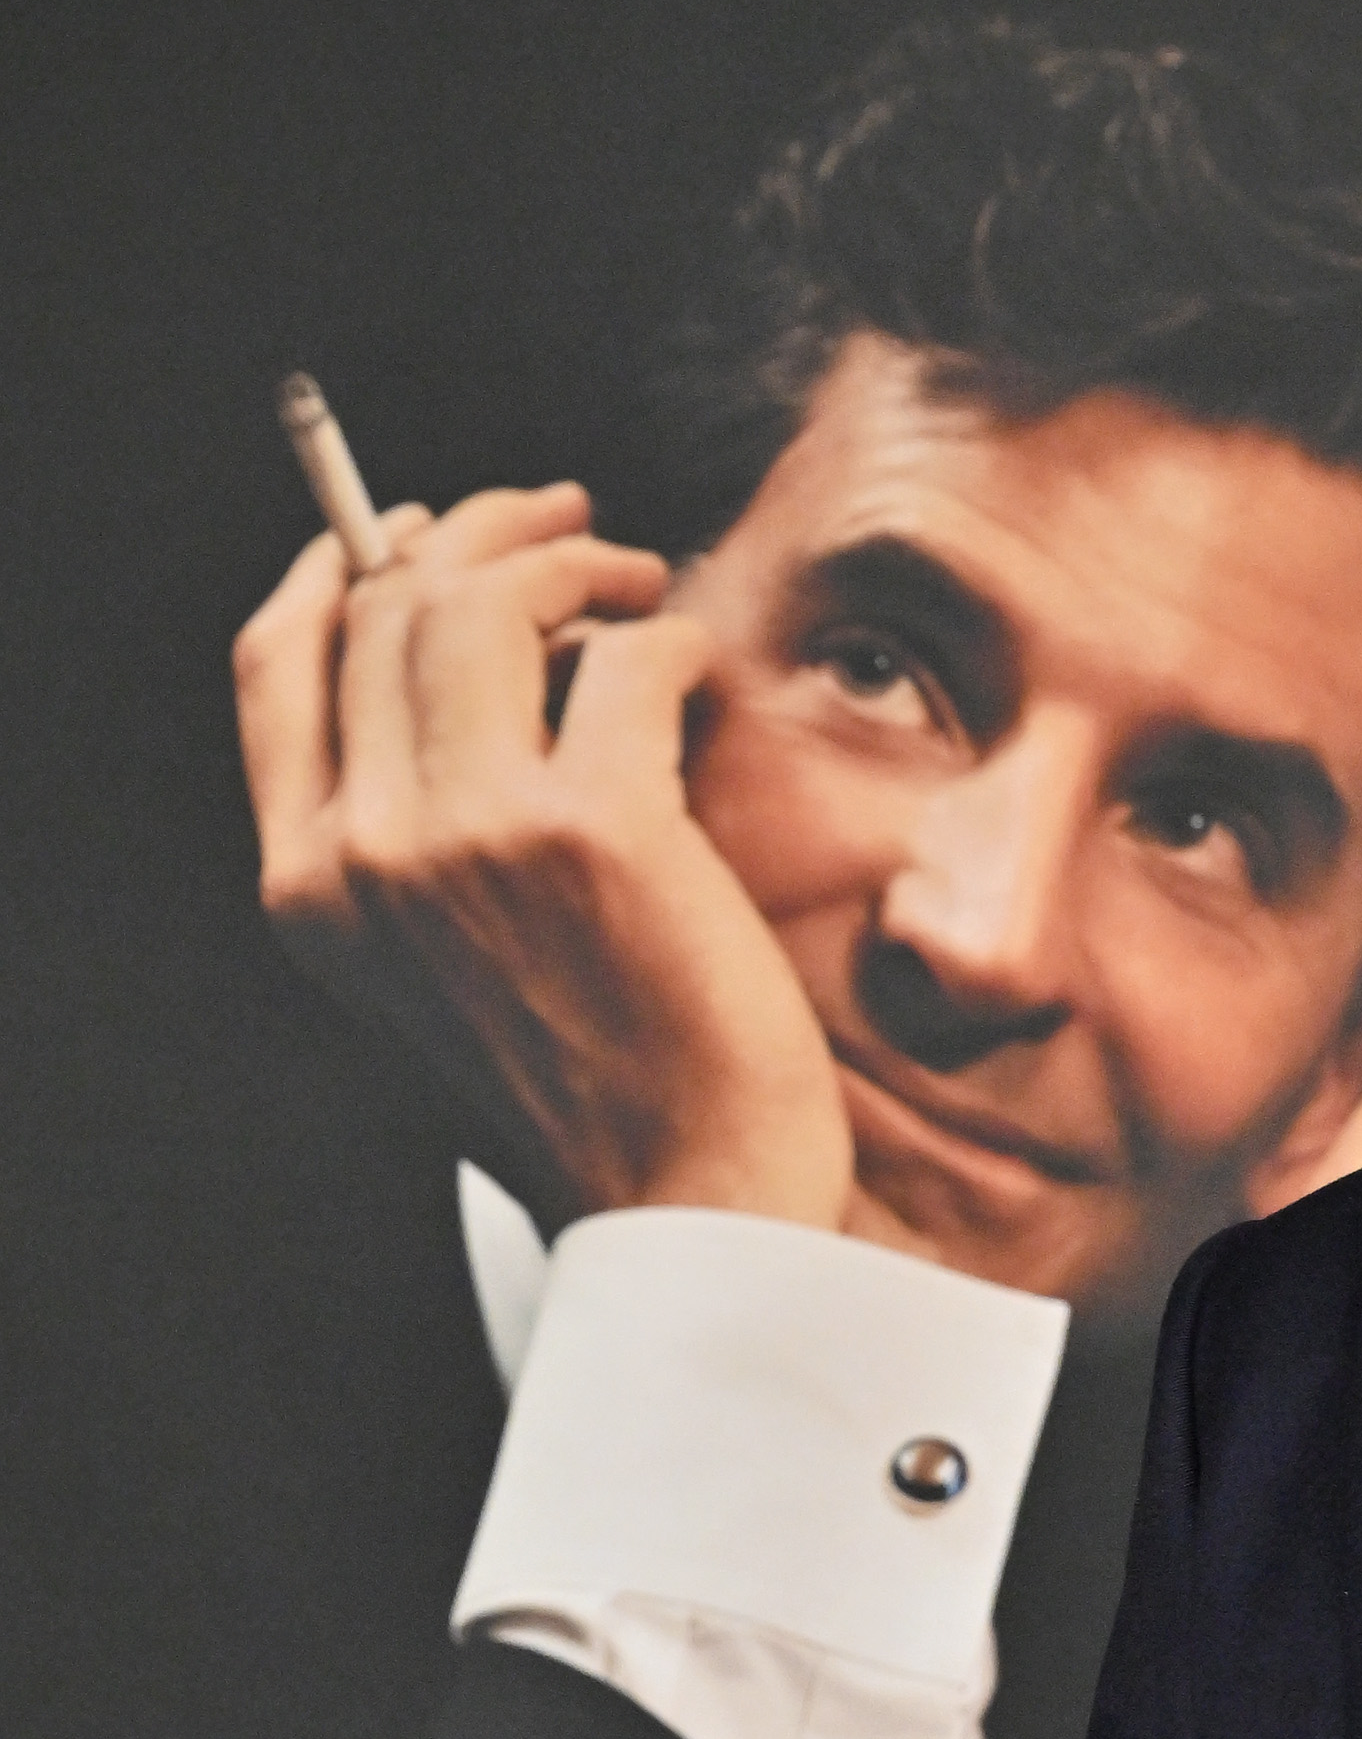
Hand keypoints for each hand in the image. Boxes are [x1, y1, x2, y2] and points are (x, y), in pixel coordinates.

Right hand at [232, 484, 851, 1227]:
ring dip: (571, 565)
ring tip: (641, 588)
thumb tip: (456, 661)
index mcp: (312, 894)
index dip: (344, 568)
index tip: (416, 529)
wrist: (691, 1208)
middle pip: (387, 609)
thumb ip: (412, 841)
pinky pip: (627, 659)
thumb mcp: (443, 973)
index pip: (280, 670)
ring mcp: (470, 837)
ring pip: (483, 603)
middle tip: (575, 530)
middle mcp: (367, 857)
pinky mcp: (595, 829)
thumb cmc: (596, 1093)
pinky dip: (674, 642)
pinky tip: (704, 675)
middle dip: (483, 535)